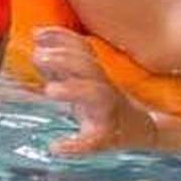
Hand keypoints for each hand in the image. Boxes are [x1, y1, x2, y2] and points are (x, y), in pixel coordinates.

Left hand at [34, 26, 148, 153]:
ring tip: (50, 89)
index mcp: (98, 75)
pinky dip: (75, 145)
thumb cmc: (106, 103)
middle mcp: (105, 89)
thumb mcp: (84, 80)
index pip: (83, 50)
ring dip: (73, 90)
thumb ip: (61, 63)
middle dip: (64, 58)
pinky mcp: (107, 137)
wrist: (143, 131)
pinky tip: (55, 148)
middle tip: (38, 56)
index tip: (38, 33)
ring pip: (97, 95)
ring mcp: (108, 112)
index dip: (62, 38)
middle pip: (89, 67)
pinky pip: (93, 141)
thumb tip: (36, 38)